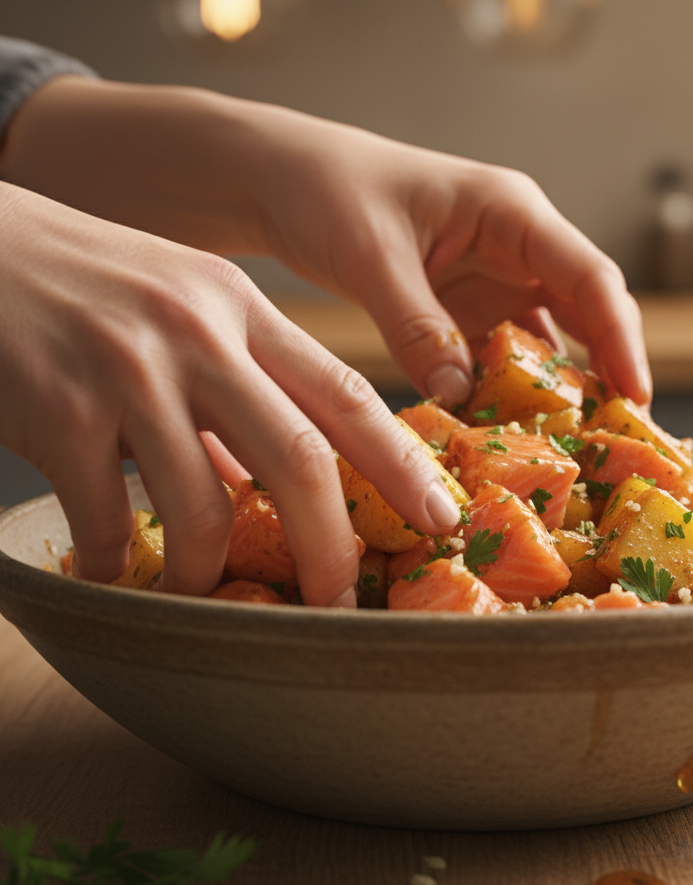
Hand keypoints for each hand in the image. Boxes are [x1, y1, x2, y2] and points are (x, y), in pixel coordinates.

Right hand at [0, 183, 459, 604]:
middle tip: (340, 600)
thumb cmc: (91, 285)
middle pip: (299, 458)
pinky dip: (117, 560)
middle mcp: (201, 334)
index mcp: (244, 309)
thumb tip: (269, 481)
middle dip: (330, 545)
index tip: (440, 515)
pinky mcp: (60, 408)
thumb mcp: (184, 310)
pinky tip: (112, 569)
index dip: (402, 463)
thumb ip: (239, 384)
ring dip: (208, 569)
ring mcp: (131, 369)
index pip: (347, 393)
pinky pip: (107, 516)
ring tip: (201, 589)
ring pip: (205, 503)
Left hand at [250, 117, 652, 408]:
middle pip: (584, 313)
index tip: (636, 394)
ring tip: (574, 447)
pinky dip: (507, 393)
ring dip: (557, 390)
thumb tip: (462, 398)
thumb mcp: (373, 259)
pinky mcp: (465, 311)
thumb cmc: (328, 192)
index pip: (588, 276)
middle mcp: (515, 247)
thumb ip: (418, 329)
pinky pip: (501, 358)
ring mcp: (492, 281)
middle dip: (606, 372)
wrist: (284, 182)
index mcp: (511, 213)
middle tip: (618, 438)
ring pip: (546, 342)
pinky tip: (508, 432)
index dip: (621, 336)